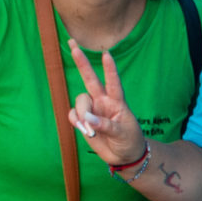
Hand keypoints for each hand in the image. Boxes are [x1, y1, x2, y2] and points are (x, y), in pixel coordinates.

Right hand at [67, 46, 148, 167]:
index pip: (114, 82)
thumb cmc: (129, 141)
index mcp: (117, 101)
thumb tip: (88, 119)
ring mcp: (92, 109)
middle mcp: (103, 101)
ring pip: (80, 100)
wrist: (123, 155)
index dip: (110, 69)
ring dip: (82, 113)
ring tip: (90, 129)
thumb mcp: (123, 133)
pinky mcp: (83, 120)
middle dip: (81, 62)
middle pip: (90, 78)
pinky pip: (74, 114)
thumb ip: (105, 125)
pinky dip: (76, 121)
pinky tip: (85, 129)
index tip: (106, 54)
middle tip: (72, 44)